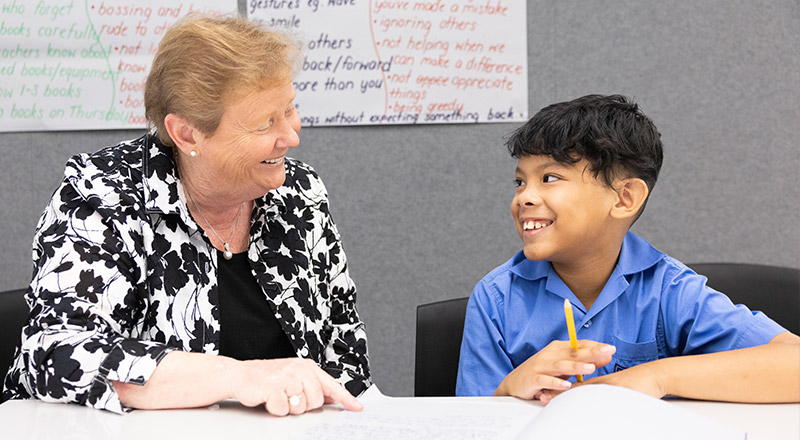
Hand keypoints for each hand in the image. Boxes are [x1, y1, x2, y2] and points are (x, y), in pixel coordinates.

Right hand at [227, 358, 362, 415]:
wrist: (240, 375)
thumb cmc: (267, 378)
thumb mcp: (294, 377)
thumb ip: (312, 386)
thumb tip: (331, 397)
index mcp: (307, 367)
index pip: (331, 385)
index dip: (345, 398)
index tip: (357, 407)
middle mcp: (299, 370)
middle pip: (316, 401)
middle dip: (303, 405)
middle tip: (288, 396)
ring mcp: (286, 377)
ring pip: (300, 407)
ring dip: (288, 407)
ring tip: (278, 396)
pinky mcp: (274, 387)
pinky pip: (283, 410)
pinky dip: (275, 409)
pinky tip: (269, 398)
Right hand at [495, 340, 615, 400]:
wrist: (514, 384)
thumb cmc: (542, 373)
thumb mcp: (562, 367)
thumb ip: (581, 362)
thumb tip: (605, 357)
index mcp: (557, 349)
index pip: (579, 345)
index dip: (594, 347)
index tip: (610, 349)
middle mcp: (549, 354)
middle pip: (573, 353)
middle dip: (591, 353)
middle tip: (607, 352)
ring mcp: (540, 366)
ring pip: (561, 366)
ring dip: (576, 367)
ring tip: (590, 368)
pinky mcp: (532, 379)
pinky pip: (545, 381)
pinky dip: (555, 383)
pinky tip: (566, 385)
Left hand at [539, 360, 666, 403]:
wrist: (656, 377)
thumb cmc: (641, 384)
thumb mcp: (621, 389)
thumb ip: (608, 392)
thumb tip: (601, 399)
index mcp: (600, 382)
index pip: (576, 385)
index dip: (560, 388)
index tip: (544, 391)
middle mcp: (600, 383)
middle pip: (573, 387)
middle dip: (556, 392)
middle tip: (540, 396)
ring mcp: (606, 386)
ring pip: (580, 391)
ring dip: (563, 395)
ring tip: (546, 398)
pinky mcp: (614, 390)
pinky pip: (594, 395)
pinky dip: (582, 398)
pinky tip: (572, 404)